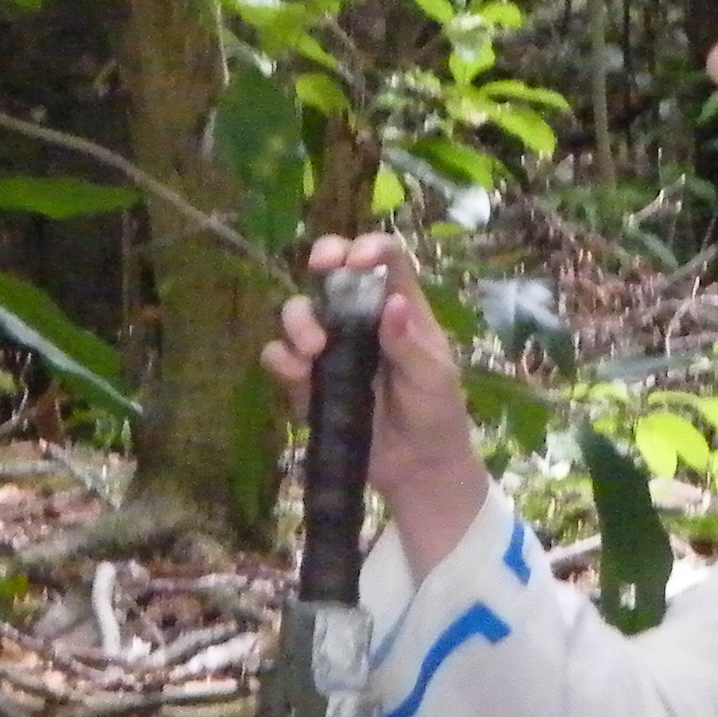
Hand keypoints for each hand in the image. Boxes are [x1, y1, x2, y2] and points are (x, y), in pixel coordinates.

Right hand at [260, 233, 490, 575]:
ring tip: (315, 348)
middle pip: (334, 272)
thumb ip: (409, 344)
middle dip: (323, 258)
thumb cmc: (437, 413)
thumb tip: (391, 305)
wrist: (418, 469)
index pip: (387, 260)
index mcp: (402, 308)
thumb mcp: (434, 378)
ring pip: (301, 312)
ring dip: (300, 318)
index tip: (356, 260)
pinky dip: (280, 359)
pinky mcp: (310, 383)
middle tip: (322, 268)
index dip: (369, 247)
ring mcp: (333, 349)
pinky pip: (282, 359)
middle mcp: (362, 320)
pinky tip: (296, 371)